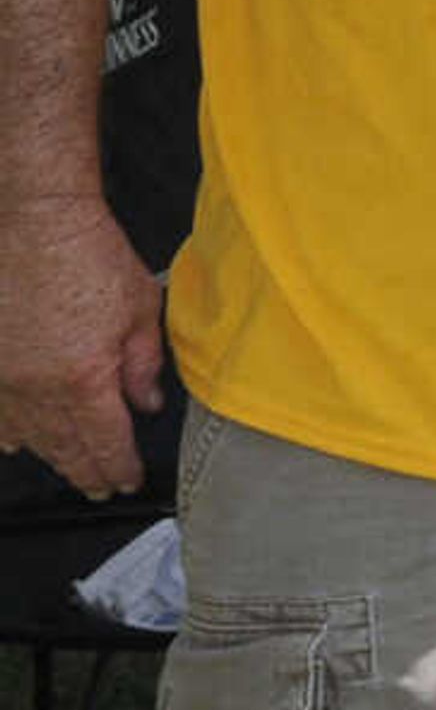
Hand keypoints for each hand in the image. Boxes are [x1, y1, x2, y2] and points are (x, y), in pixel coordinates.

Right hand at [0, 196, 168, 499]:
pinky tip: (16, 444)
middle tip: (101, 489)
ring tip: (70, 472)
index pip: (105, 440)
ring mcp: (3, 377)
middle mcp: (36, 388)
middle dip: (86, 470)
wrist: (32, 220)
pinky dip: (8, 432)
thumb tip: (147, 404)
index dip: (117, 466)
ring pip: (27, 433)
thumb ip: (143, 364)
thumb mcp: (140, 309)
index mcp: (84, 380)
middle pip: (64, 445)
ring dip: (51, 456)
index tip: (126, 482)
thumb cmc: (90, 255)